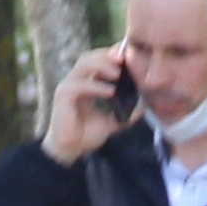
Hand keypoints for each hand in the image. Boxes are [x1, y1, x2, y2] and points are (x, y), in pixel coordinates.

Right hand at [39, 46, 135, 166]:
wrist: (69, 151)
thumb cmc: (85, 136)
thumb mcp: (110, 122)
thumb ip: (125, 114)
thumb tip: (144, 108)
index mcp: (85, 84)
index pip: (97, 61)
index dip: (112, 55)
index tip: (130, 54)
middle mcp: (75, 81)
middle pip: (90, 57)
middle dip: (107, 55)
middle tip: (125, 58)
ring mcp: (67, 87)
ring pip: (83, 65)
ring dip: (102, 65)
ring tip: (119, 72)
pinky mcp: (62, 96)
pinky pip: (80, 85)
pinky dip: (96, 86)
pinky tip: (110, 91)